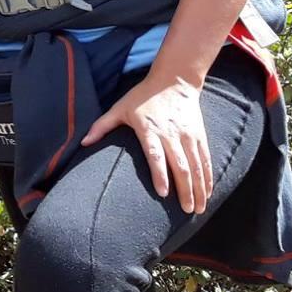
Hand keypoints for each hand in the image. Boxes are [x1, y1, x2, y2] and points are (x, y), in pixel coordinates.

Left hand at [83, 72, 214, 213]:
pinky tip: (208, 193)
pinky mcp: (200, 136)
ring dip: (199, 189)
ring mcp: (188, 136)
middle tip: (187, 211)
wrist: (175, 81)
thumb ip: (102, 126)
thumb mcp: (120, 108)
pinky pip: (206, 160)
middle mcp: (172, 135)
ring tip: (199, 209)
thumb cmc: (143, 96)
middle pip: (181, 166)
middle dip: (185, 190)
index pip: (156, 155)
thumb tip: (83, 143)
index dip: (160, 174)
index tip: (163, 193)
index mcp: (150, 130)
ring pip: (197, 167)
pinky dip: (208, 178)